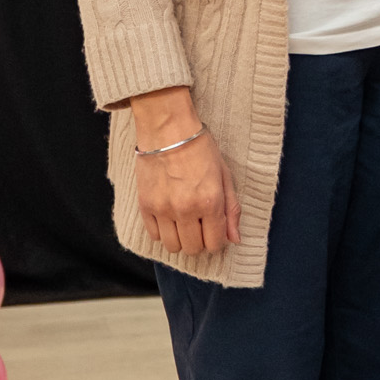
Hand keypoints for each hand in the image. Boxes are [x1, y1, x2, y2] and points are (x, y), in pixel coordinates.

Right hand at [130, 85, 240, 253]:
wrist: (168, 129)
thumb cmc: (201, 148)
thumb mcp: (224, 175)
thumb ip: (231, 209)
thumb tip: (235, 239)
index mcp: (210, 202)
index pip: (214, 243)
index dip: (217, 241)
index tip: (214, 232)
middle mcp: (186, 210)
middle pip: (193, 249)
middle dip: (200, 242)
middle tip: (200, 226)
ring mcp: (163, 209)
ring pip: (172, 247)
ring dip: (181, 240)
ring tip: (184, 224)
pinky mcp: (145, 206)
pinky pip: (154, 235)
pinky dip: (163, 232)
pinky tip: (169, 218)